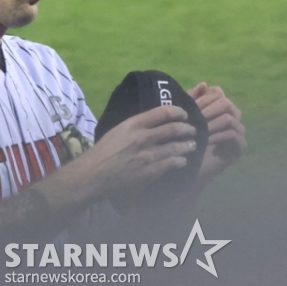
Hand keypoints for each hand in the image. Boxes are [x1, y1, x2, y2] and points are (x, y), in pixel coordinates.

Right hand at [75, 105, 197, 200]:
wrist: (94, 174)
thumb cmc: (103, 152)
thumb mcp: (118, 131)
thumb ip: (135, 125)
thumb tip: (152, 122)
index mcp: (134, 124)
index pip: (163, 112)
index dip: (178, 111)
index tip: (184, 115)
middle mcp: (144, 136)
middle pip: (174, 129)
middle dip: (187, 129)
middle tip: (192, 131)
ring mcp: (148, 154)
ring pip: (176, 147)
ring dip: (187, 145)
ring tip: (192, 145)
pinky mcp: (151, 170)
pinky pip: (172, 163)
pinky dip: (180, 161)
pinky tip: (182, 161)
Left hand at [188, 82, 244, 179]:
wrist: (192, 163)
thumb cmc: (188, 137)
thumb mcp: (187, 115)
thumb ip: (193, 98)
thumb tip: (204, 84)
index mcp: (220, 105)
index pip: (217, 93)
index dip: (205, 98)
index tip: (191, 107)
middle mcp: (232, 114)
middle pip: (226, 103)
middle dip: (209, 110)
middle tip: (196, 120)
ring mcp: (239, 129)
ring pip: (229, 118)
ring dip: (212, 124)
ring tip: (200, 131)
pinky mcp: (241, 145)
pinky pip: (233, 135)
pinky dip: (218, 136)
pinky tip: (207, 141)